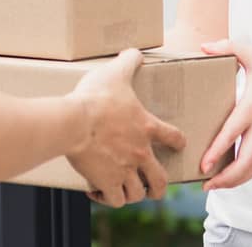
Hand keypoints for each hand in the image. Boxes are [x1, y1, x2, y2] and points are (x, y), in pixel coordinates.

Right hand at [65, 48, 187, 207]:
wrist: (73, 122)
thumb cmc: (95, 97)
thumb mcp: (114, 73)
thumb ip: (128, 62)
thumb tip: (135, 52)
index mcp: (146, 127)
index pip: (174, 137)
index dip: (178, 141)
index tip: (176, 143)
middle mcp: (141, 153)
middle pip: (161, 180)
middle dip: (159, 186)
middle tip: (153, 186)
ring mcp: (125, 170)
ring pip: (138, 193)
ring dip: (133, 193)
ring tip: (124, 189)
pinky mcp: (107, 181)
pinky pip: (114, 199)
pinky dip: (108, 198)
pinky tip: (98, 192)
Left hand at [199, 40, 251, 190]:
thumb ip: (227, 47)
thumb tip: (203, 47)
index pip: (232, 134)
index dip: (216, 152)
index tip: (203, 165)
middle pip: (245, 163)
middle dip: (224, 179)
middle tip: (204, 185)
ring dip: (234, 180)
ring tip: (214, 185)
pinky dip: (246, 172)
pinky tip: (232, 175)